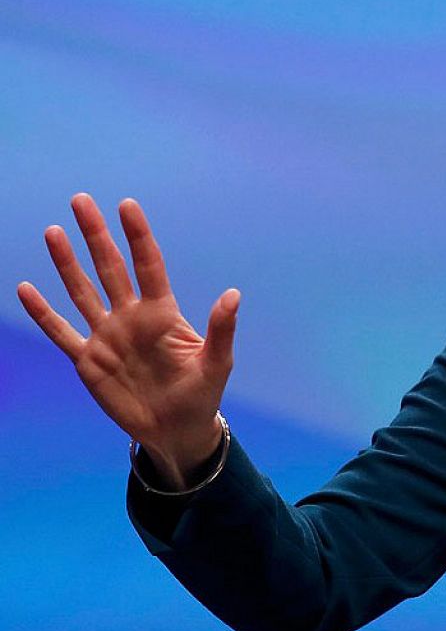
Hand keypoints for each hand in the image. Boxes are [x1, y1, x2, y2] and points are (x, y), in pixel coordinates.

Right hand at [16, 194, 238, 486]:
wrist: (176, 430)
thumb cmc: (202, 395)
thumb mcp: (216, 363)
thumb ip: (221, 329)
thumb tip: (234, 294)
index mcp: (162, 314)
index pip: (148, 265)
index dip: (137, 235)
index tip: (126, 204)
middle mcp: (131, 318)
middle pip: (110, 268)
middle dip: (96, 235)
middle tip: (81, 200)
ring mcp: (107, 337)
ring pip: (81, 292)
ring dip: (67, 263)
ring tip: (53, 232)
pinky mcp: (88, 361)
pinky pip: (61, 332)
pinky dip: (43, 313)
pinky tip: (26, 289)